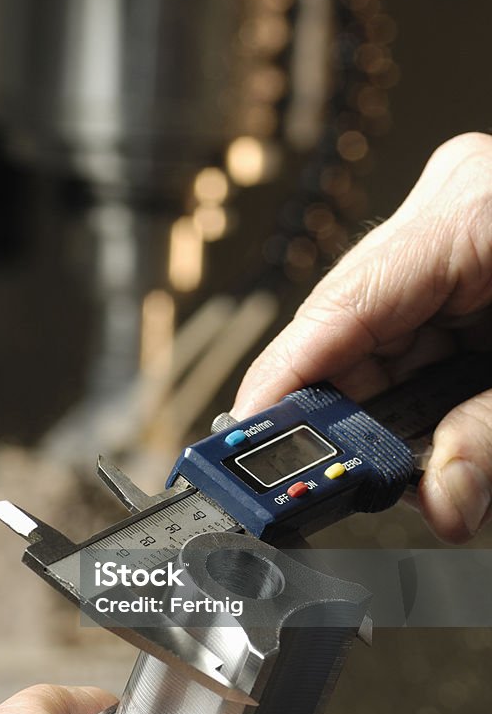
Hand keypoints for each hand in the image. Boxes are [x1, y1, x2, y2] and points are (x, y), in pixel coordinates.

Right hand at [233, 132, 491, 543]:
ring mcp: (456, 236)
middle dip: (344, 418)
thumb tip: (440, 504)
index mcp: (472, 208)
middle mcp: (450, 210)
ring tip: (401, 471)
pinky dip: (418, 398)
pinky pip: (414, 339)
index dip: (285, 382)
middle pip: (353, 331)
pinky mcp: (467, 264)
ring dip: (385, 417)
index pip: (342, 304)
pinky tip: (430, 438)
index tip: (245, 445)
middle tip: (329, 486)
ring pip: (380, 343)